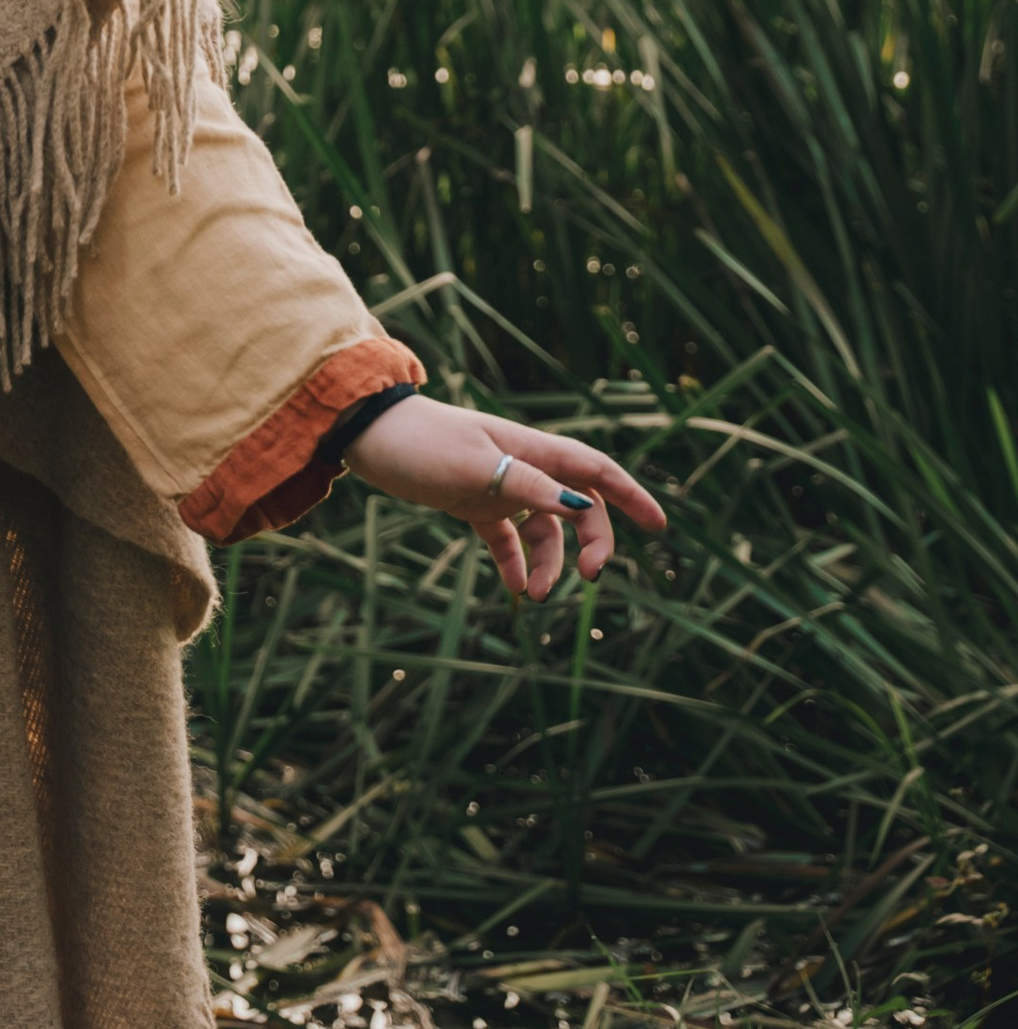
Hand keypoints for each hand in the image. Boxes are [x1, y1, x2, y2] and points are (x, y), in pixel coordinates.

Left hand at [341, 394, 665, 603]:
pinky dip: (515, 562)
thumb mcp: (476, 466)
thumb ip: (527, 487)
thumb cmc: (421, 442)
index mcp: (530, 449)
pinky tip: (515, 588)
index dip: (631, 496)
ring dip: (548, 562)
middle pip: (578, 506)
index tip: (659, 527)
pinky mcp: (472, 502)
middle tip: (589, 578)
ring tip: (534, 593)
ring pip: (544, 528)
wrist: (368, 435)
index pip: (595, 471)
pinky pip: (507, 538)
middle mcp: (521, 466)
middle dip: (593, 542)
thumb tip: (583, 507)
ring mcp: (497, 485)